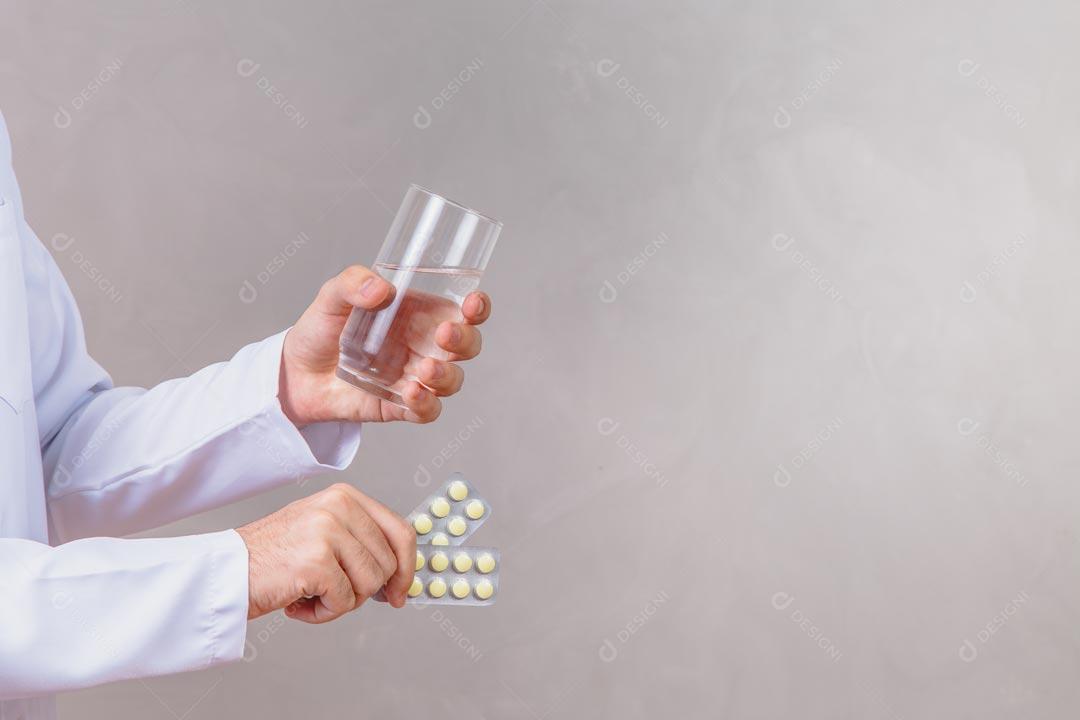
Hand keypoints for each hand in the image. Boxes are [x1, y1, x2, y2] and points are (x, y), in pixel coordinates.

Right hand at [236, 483, 415, 621]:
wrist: (227, 571)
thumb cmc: (273, 557)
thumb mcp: (324, 531)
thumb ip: (362, 541)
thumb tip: (400, 574)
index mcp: (345, 496)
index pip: (401, 531)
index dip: (407, 567)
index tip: (399, 591)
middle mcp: (339, 506)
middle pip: (387, 565)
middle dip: (363, 590)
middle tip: (330, 589)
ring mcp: (327, 532)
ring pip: (370, 585)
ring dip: (341, 601)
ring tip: (311, 592)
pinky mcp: (317, 561)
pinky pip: (345, 603)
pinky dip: (323, 613)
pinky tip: (299, 602)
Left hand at [279, 265, 491, 425]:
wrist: (295, 373)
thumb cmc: (321, 330)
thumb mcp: (332, 297)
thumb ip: (352, 283)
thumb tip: (380, 289)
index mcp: (420, 315)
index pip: (462, 310)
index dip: (477, 308)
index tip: (473, 303)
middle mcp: (424, 346)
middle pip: (466, 347)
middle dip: (464, 342)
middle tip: (444, 335)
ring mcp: (415, 378)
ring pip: (453, 381)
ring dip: (447, 376)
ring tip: (424, 371)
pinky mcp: (400, 406)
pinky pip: (427, 410)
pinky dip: (426, 404)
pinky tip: (412, 394)